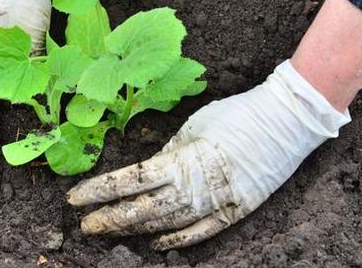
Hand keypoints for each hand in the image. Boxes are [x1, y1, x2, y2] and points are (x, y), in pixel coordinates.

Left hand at [66, 60, 349, 249]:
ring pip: (165, 225)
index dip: (98, 192)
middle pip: (141, 210)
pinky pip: (200, 233)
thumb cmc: (236, 115)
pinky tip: (155, 245)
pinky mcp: (234, 212)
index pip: (128, 182)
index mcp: (179, 162)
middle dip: (109, 219)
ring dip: (134, 230)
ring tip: (110, 231)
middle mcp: (193, 189)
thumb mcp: (193, 126)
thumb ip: (169, 152)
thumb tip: (147, 170)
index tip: (74, 198)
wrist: (286, 122)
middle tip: (85, 226)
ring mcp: (215, 204)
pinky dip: (176, 241)